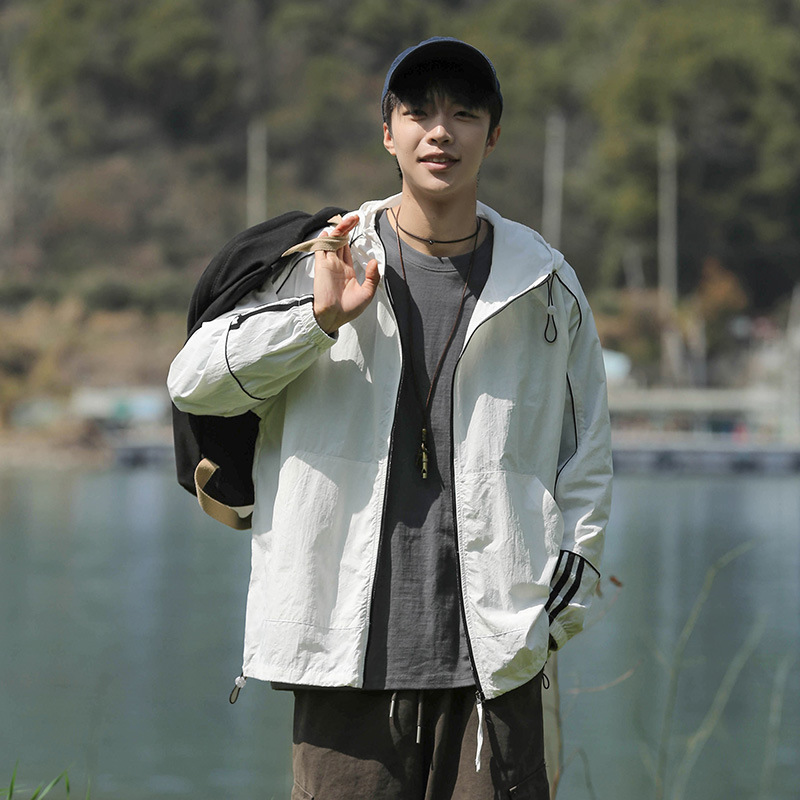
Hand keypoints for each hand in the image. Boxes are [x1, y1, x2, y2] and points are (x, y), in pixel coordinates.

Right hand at [312, 215, 379, 333]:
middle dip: (347, 229)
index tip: (356, 226)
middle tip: (355, 217)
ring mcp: (328, 264)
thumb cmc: (349, 309)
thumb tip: (374, 261)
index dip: (350, 238)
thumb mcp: (367, 293)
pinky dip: (324, 239)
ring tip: (348, 219)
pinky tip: (329, 231)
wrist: (333, 317)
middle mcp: (336, 265)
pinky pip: (321, 248)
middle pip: (340, 242)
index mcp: (346, 271)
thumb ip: (372, 277)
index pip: (347, 249)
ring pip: (332, 242)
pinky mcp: (321, 266)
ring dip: (339, 230)